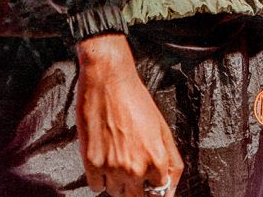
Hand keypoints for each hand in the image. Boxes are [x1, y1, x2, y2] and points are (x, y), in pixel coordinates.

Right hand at [75, 34, 182, 196]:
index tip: (147, 183)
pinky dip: (98, 177)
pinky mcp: (91, 162)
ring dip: (116, 181)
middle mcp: (135, 168)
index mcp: (156, 160)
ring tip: (115, 155)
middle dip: (135, 185)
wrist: (108, 78)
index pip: (160, 195)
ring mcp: (112, 167)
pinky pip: (95, 187)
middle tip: (129, 164)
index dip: (153, 187)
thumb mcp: (162, 128)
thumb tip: (170, 186)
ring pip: (115, 193)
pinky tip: (103, 156)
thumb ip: (171, 161)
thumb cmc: (135, 97)